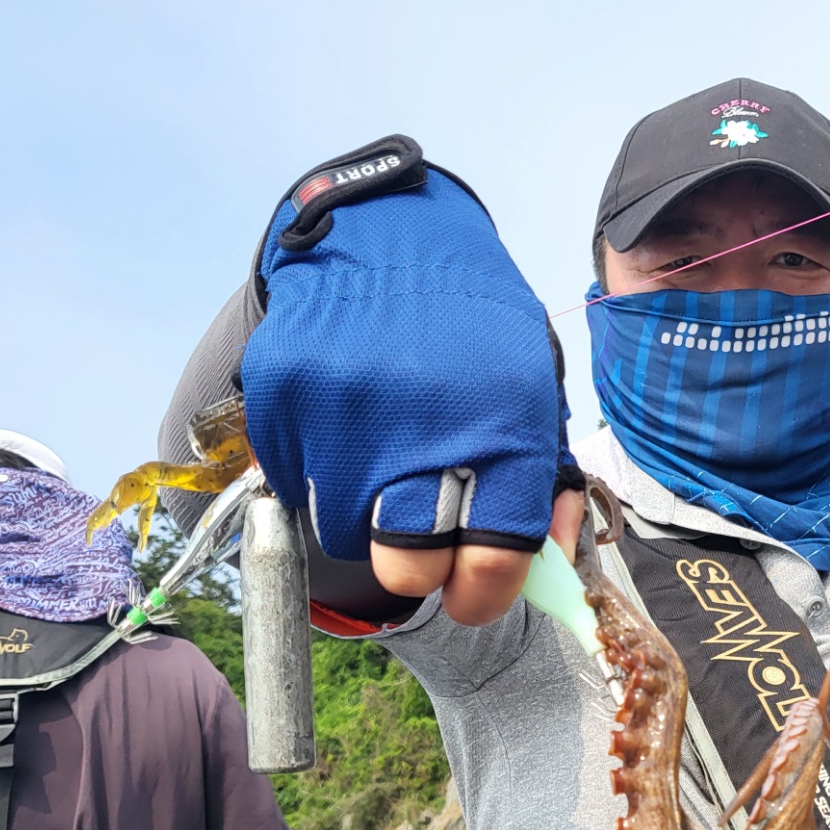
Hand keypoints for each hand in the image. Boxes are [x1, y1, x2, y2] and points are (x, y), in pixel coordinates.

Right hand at [241, 144, 581, 623]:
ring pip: (343, 533)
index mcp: (505, 430)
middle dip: (420, 566)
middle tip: (423, 534)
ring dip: (364, 512)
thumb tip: (545, 570)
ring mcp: (343, 412)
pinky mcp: (284, 397)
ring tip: (382, 450)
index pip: (493, 562)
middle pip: (408, 567)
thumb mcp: (535, 394)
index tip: (472, 593)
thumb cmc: (475, 330)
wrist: (388, 234)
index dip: (482, 595)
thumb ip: (544, 486)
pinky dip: (317, 468)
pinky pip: (294, 481)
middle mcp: (423, 426)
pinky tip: (345, 416)